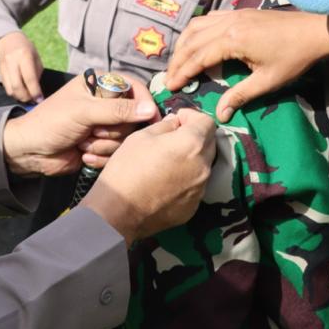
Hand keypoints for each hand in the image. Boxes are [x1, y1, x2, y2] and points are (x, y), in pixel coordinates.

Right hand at [0, 31, 43, 102]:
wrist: (9, 42)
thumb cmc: (27, 51)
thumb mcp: (36, 58)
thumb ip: (37, 75)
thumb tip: (37, 93)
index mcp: (24, 55)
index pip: (29, 78)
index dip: (35, 91)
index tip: (40, 99)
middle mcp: (12, 61)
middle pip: (17, 86)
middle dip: (26, 97)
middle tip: (33, 100)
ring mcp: (4, 68)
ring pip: (10, 89)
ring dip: (19, 97)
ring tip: (28, 97)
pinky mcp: (0, 74)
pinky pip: (6, 88)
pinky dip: (15, 94)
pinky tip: (21, 93)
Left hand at [1, 73, 159, 176]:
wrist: (30, 152)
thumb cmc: (51, 123)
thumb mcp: (84, 112)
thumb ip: (118, 110)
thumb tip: (150, 110)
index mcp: (99, 83)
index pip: (135, 87)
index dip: (144, 103)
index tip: (151, 118)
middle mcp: (105, 102)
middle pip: (133, 117)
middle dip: (112, 130)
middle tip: (92, 131)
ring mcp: (104, 124)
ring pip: (125, 137)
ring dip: (103, 145)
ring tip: (82, 143)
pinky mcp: (101, 145)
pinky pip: (116, 152)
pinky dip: (100, 156)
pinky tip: (83, 155)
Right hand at [80, 108, 215, 244]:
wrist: (118, 212)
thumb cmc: (127, 169)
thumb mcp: (141, 136)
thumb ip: (165, 125)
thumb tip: (176, 123)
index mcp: (192, 144)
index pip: (207, 122)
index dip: (192, 117)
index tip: (177, 120)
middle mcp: (204, 166)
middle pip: (209, 143)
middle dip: (194, 137)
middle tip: (173, 139)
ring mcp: (201, 189)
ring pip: (203, 166)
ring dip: (192, 159)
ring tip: (169, 162)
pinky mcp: (194, 207)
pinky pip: (196, 186)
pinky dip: (186, 179)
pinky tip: (167, 183)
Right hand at [163, 9, 328, 122]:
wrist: (314, 31)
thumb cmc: (293, 58)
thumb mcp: (267, 81)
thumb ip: (239, 96)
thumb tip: (219, 115)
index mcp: (233, 39)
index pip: (198, 57)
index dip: (183, 73)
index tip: (171, 86)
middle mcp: (228, 23)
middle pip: (192, 41)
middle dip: (177, 60)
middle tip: (169, 78)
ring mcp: (233, 14)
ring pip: (197, 26)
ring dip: (184, 43)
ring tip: (178, 61)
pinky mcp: (240, 12)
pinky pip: (209, 18)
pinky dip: (197, 30)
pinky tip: (196, 42)